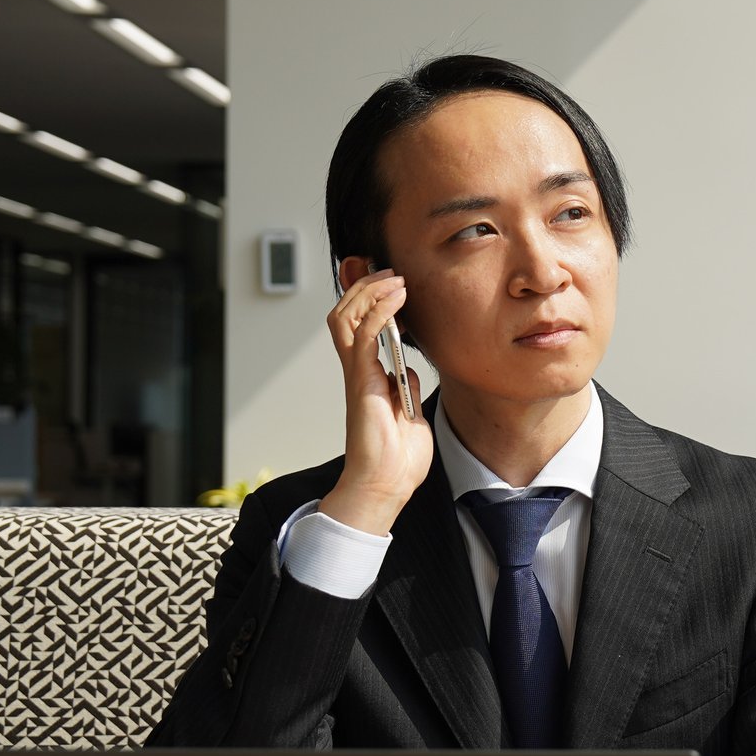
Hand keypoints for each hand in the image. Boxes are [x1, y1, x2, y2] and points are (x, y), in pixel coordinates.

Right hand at [319, 267, 432, 534]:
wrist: (386, 485)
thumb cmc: (397, 458)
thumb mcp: (410, 413)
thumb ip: (404, 388)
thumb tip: (406, 369)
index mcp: (369, 377)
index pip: (358, 327)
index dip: (369, 300)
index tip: (394, 283)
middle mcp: (358, 371)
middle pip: (346, 315)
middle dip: (365, 287)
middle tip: (390, 271)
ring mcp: (358, 375)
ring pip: (346, 318)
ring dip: (369, 292)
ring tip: (393, 278)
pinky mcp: (363, 381)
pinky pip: (365, 335)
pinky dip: (378, 310)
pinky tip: (396, 298)